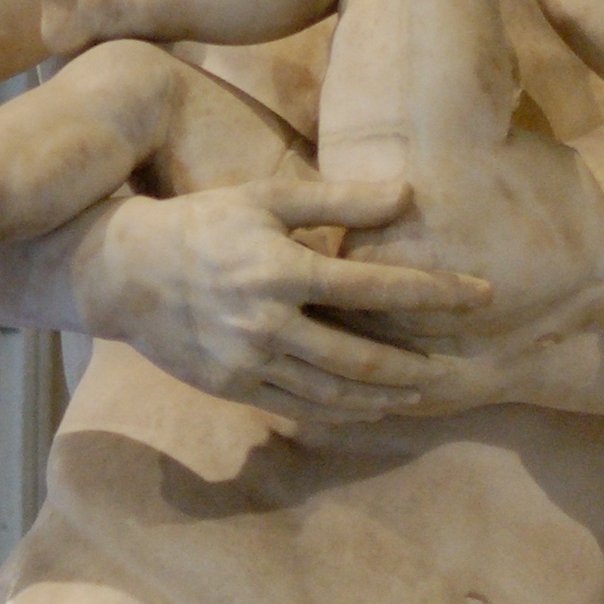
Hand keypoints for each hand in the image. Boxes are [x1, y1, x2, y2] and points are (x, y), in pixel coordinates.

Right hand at [72, 173, 490, 426]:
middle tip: (459, 368)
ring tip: (420, 392)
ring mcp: (248, 361)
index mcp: (281, 268)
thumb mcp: (266, 198)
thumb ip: (339, 200)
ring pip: (332, 391)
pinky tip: (368, 406)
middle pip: (360, 355)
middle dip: (415, 364)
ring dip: (382, 396)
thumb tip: (408, 192)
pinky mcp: (232, 386)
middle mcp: (267, 321)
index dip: (435, 293)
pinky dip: (340, 411)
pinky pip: (299, 406)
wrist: (123, 273)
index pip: (376, 286)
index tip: (481, 295)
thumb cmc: (202, 223)